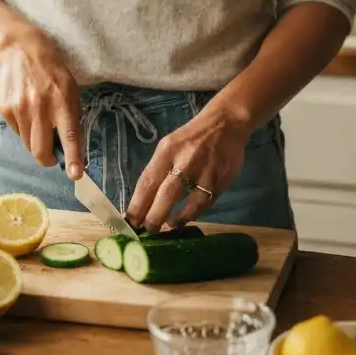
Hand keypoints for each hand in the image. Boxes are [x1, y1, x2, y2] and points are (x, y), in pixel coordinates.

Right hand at [0, 28, 83, 178]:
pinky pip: (17, 132)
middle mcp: (40, 107)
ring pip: (28, 144)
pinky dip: (24, 128)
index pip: (69, 135)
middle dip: (48, 159)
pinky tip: (26, 110)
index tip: (76, 174)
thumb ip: (72, 116)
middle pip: (41, 150)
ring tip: (39, 121)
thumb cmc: (52, 70)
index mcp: (62, 101)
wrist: (20, 50)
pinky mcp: (5, 109)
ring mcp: (20, 108)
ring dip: (36, 141)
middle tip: (52, 156)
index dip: (73, 157)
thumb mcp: (71, 88)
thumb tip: (72, 146)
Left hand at [126, 107, 250, 232]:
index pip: (147, 181)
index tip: (129, 222)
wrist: (225, 123)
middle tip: (147, 231)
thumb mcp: (169, 146)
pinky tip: (186, 219)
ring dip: (175, 219)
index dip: (137, 204)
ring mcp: (205, 171)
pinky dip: (193, 214)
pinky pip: (205, 203)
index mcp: (167, 150)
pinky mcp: (221, 180)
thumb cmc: (191, 137)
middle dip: (154, 217)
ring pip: (189, 203)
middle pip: (166, 195)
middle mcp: (185, 160)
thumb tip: (144, 201)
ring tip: (167, 227)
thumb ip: (159, 170)